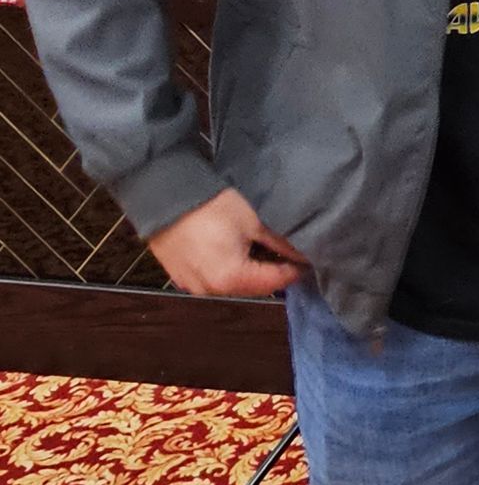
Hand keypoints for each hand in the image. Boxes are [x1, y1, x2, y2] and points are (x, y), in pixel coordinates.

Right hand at [148, 189, 307, 296]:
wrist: (165, 194)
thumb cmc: (211, 206)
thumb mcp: (254, 223)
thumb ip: (280, 244)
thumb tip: (301, 255)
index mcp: (231, 278)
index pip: (274, 282)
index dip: (294, 271)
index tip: (307, 261)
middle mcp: (211, 290)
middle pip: (253, 288)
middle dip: (273, 274)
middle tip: (288, 257)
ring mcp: (193, 286)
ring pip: (233, 286)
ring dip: (251, 274)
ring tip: (263, 253)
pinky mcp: (181, 277)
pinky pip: (213, 280)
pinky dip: (229, 271)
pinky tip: (236, 254)